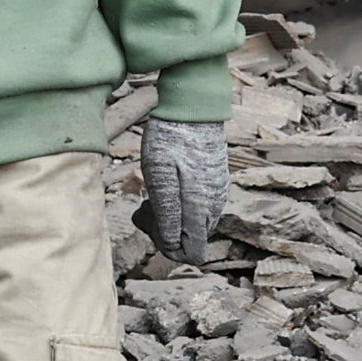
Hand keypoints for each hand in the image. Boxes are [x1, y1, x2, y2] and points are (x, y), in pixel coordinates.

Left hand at [137, 118, 228, 264]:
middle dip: (164, 232)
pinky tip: (164, 185)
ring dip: (170, 218)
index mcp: (200, 208)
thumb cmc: (170, 138)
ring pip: (192, 225)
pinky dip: (178, 204)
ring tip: (151, 194)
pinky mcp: (215, 184)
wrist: (192, 107)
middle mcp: (214, 206)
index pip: (192, 253)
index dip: (168, 248)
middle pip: (190, 241)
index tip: (151, 224)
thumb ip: (167, 212)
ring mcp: (217, 195)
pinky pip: (196, 208)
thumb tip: (171, 243)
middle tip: (145, 206)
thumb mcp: (159, 174)